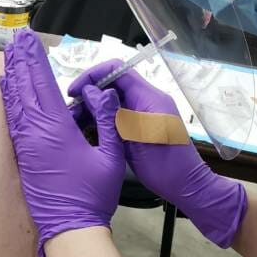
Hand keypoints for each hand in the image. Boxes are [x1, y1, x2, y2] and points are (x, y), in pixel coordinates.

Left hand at [0, 30, 124, 256]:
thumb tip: (101, 92)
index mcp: (56, 127)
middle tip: (16, 36)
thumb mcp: (112, 155)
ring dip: (13, 73)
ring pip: (15, 99)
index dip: (35, 58)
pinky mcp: (22, 150)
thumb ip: (108, 120)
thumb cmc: (93, 193)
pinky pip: (13, 116)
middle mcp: (35, 129)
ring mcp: (25, 140)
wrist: (70, 225)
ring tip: (10, 53)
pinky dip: (10, 96)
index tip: (29, 39)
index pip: (43, 83)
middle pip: (25, 85)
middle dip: (21, 59)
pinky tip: (8, 86)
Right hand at [69, 60, 247, 247]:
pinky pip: (116, 112)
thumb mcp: (134, 138)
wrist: (186, 186)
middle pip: (112, 83)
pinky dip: (100, 116)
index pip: (116, 70)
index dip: (92, 76)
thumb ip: (112, 113)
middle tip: (71, 108)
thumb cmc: (164, 165)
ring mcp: (143, 111)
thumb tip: (90, 92)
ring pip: (111, 98)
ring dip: (92, 105)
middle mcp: (146, 99)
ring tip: (74, 119)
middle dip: (89, 92)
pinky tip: (86, 127)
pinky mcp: (139, 124)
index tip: (75, 91)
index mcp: (148, 97)